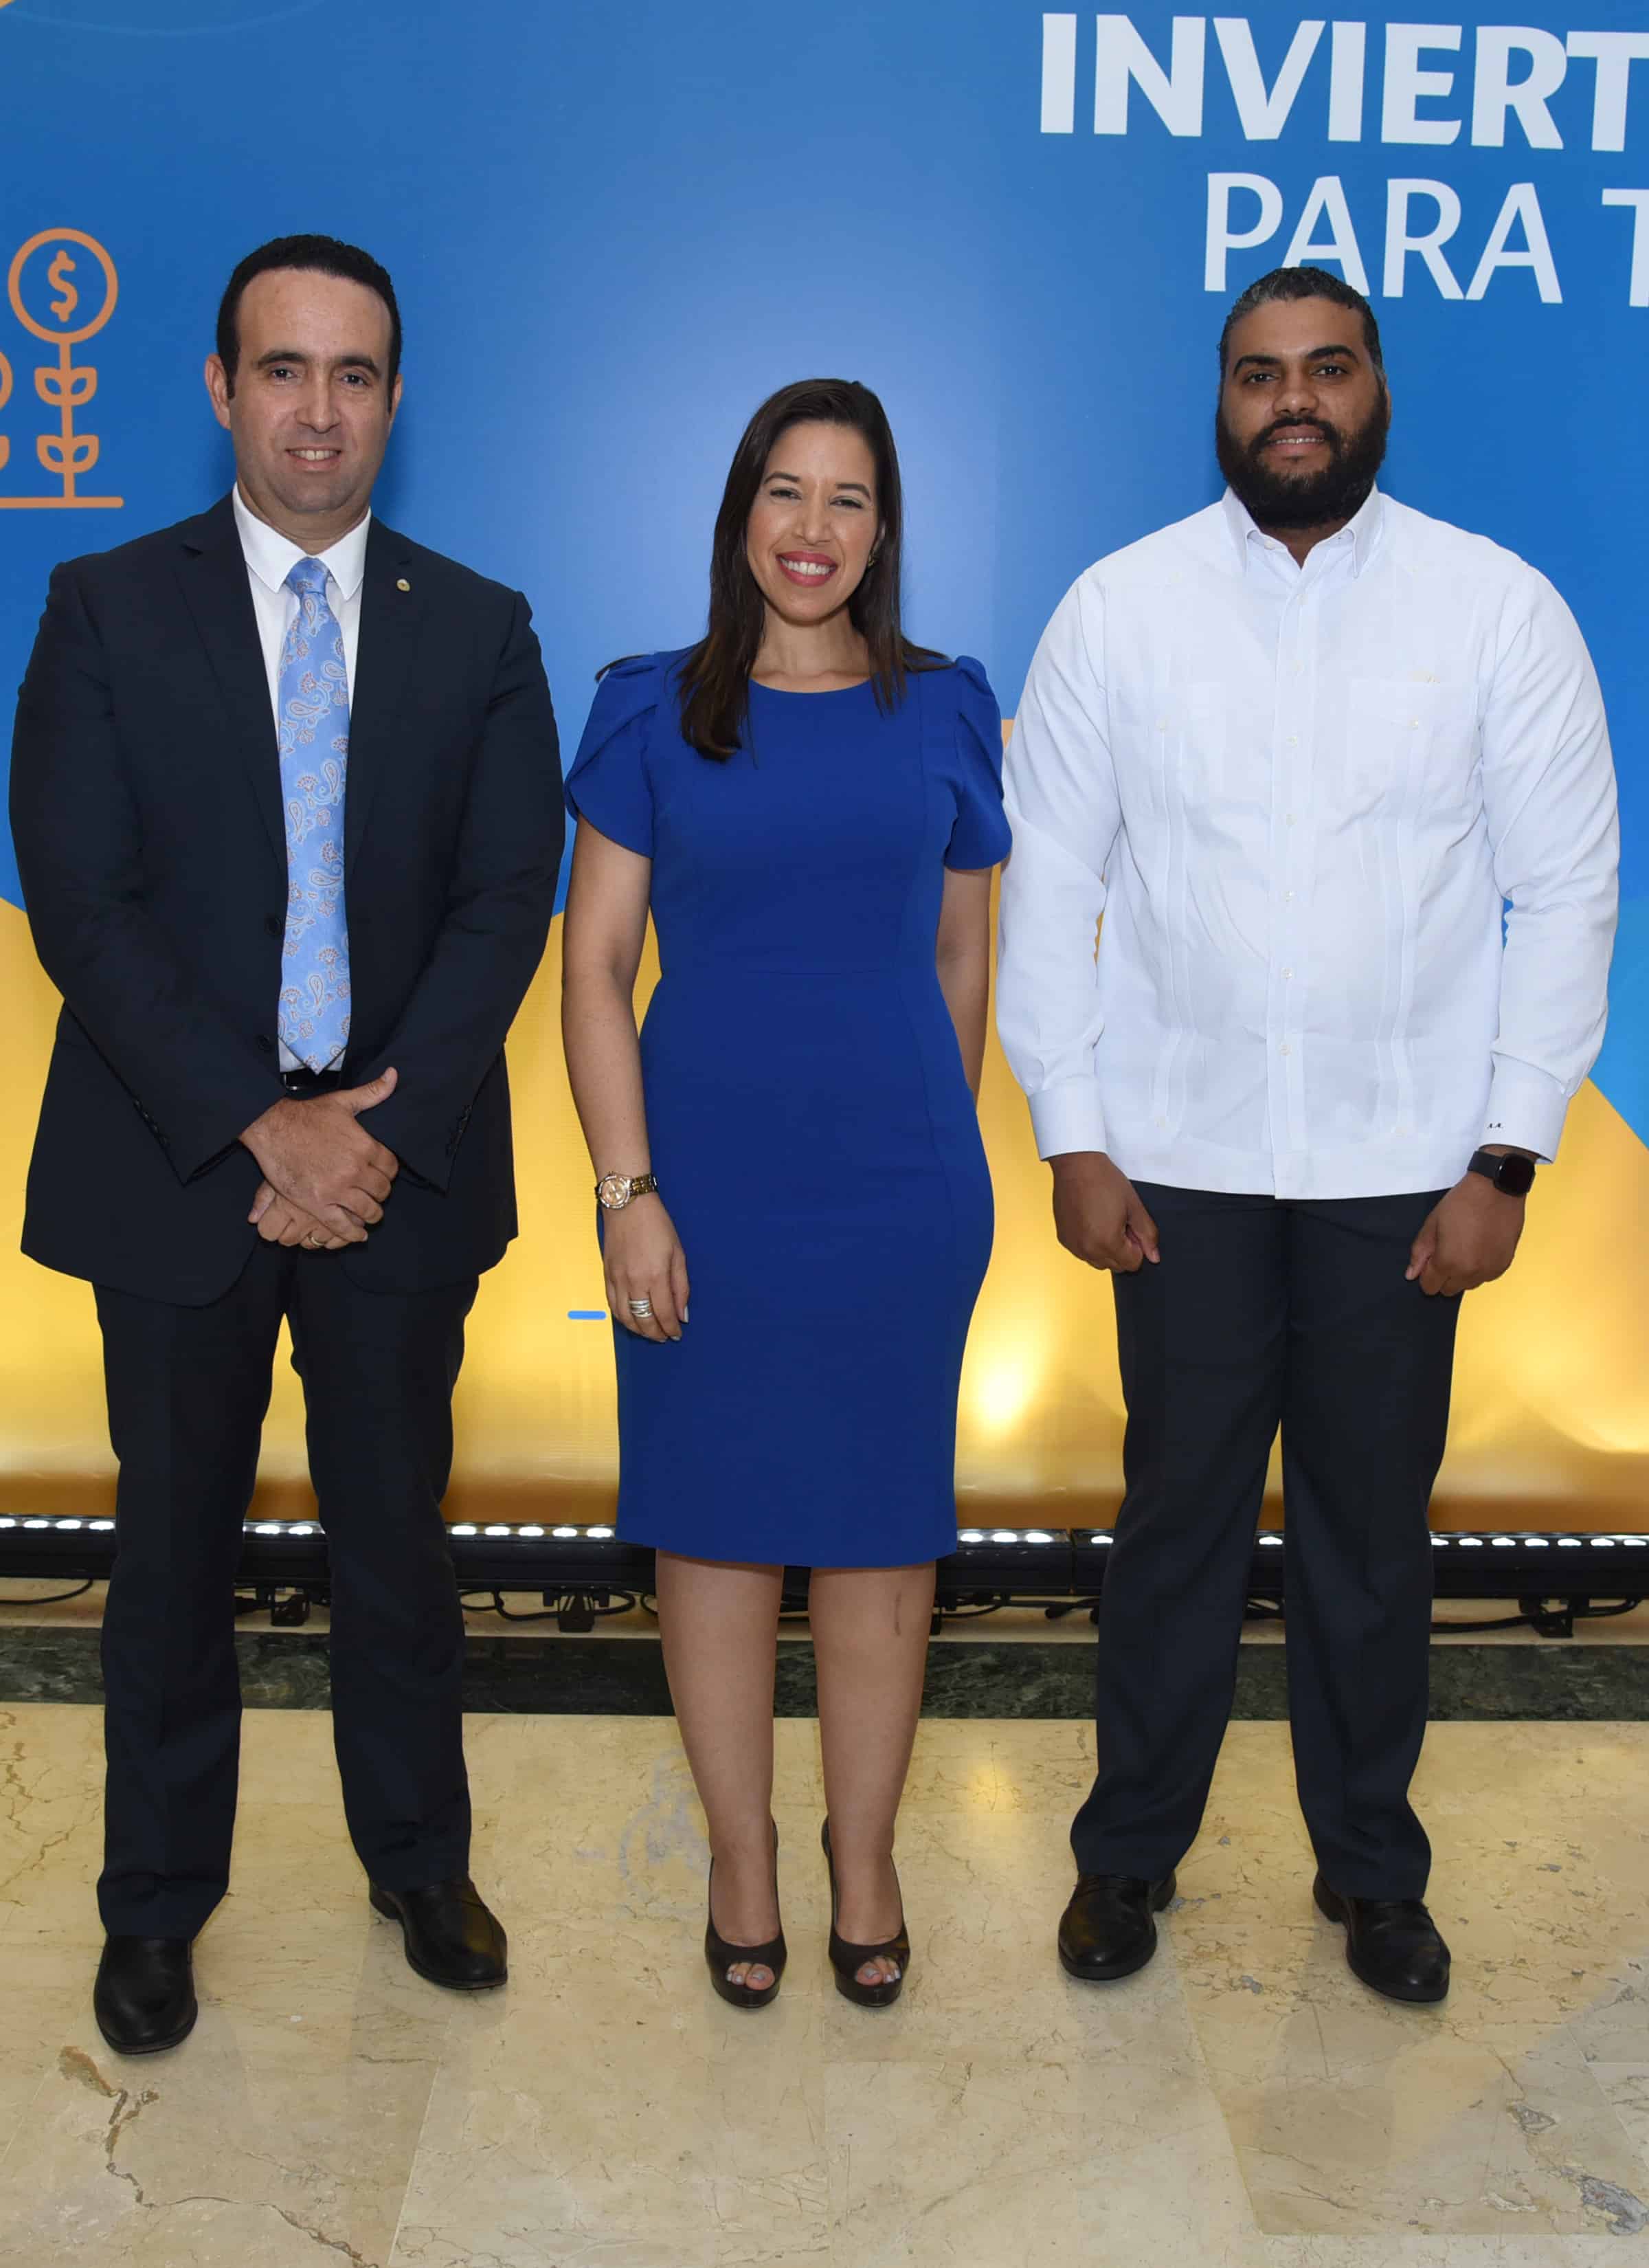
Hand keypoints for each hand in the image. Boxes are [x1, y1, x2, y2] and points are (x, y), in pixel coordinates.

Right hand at [239, 1067, 400, 1245]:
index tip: (384, 1175)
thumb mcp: (343, 1102)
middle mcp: (354, 1171)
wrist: (272, 1127)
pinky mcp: (316, 1203)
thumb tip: (394, 1075)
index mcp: (365, 1147)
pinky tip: (359, 1234)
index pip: (392, 1168)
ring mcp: (336, 1190)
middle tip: (376, 1194)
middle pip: (382, 1191)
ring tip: (370, 1214)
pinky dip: (353, 1234)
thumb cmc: (307, 1114)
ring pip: (367, 1211)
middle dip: (381, 1193)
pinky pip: (342, 1226)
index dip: (390, 1173)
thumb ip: (372, 1093)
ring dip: (371, 1214)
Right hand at [604, 1197, 689, 1341]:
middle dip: (656, 1334)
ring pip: (626, 1318)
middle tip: (665, 1337)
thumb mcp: (678, 1253)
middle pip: (644, 1320)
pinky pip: (612, 1306)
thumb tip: (682, 1314)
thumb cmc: (656, 1225)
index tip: (677, 1334)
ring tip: (649, 1333)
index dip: (671, 1328)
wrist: (627, 1205)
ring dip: (638, 1330)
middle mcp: (634, 1282)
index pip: (664, 1313)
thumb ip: (681, 1286)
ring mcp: (617, 1280)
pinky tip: (632, 1320)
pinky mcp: (606, 1276)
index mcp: (656, 1276)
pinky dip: (623, 1318)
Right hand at [1049, 1151, 1160, 1273]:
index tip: (1130, 1227)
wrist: (1077, 1166)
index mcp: (1108, 1242)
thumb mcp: (1134, 1207)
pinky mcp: (1064, 1239)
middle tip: (1119, 1223)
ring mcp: (1074, 1245)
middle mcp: (1088, 1249)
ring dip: (1106, 1249)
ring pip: (1098, 1262)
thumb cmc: (1105, 1181)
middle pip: (1115, 1266)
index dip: (1137, 1246)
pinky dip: (1090, 1244)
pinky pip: (1082, 1253)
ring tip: (1104, 1222)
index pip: (1132, 1264)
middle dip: (1122, 1250)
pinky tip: (1091, 1222)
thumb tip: (1154, 1256)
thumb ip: (1147, 1234)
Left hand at [1406, 1175, 1525, 1296]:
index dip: (1426, 1274)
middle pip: (1448, 1290)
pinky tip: (1479, 1247)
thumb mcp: (1432, 1224)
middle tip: (1447, 1252)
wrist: (1496, 1190)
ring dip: (1462, 1274)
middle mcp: (1470, 1273)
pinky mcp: (1504, 1265)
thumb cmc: (1462, 1203)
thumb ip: (1420, 1252)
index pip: (1429, 1287)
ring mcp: (1490, 1270)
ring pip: (1468, 1285)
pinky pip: (1485, 1277)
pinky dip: (1480, 1268)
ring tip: (1465, 1247)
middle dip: (1443, 1276)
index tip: (1430, 1259)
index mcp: (1449, 1263)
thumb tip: (1411, 1274)